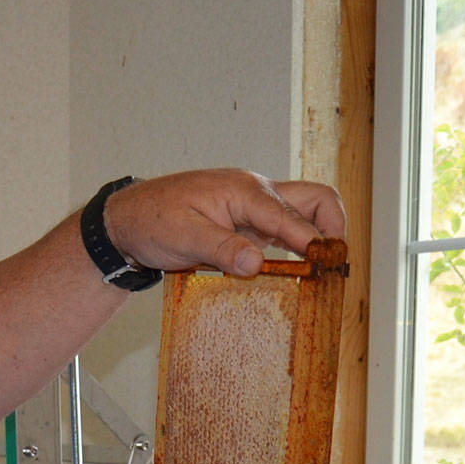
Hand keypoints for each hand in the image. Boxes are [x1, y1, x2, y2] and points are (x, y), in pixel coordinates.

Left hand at [104, 169, 345, 277]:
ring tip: (326, 271)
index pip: (288, 214)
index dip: (311, 239)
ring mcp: (254, 209)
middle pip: (313, 199)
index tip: (326, 264)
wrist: (129, 219)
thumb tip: (256, 264)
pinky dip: (297, 247)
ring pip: (303, 214)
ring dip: (318, 238)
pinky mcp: (247, 225)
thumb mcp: (184, 236)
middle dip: (332, 226)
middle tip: (335, 263)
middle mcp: (256, 194)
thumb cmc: (153, 220)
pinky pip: (283, 231)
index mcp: (244, 190)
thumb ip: (222, 249)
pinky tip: (298, 273)